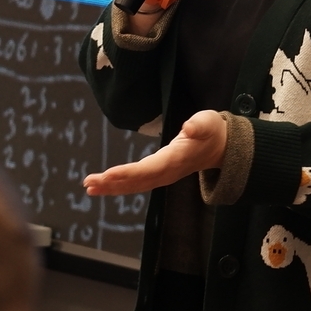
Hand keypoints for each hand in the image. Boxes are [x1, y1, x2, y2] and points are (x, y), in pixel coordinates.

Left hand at [82, 109, 229, 197]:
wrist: (221, 147)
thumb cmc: (211, 132)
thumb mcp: (208, 123)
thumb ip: (199, 125)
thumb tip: (189, 126)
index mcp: (175, 160)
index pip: (148, 169)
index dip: (128, 173)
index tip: (108, 174)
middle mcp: (167, 173)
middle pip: (136, 181)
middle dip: (112, 183)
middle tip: (89, 183)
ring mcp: (162, 176)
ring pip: (134, 185)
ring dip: (111, 187)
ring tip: (89, 186)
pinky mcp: (158, 174)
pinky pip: (136, 183)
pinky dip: (118, 185)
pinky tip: (102, 184)